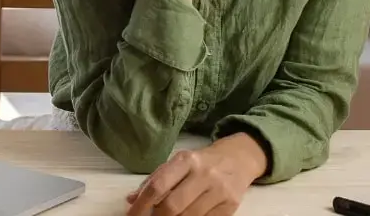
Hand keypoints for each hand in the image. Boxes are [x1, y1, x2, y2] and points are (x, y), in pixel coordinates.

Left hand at [124, 134, 266, 215]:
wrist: (239, 158)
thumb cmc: (202, 162)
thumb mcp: (178, 162)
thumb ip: (155, 179)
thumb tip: (131, 199)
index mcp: (186, 160)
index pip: (158, 185)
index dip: (141, 205)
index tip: (131, 215)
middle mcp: (203, 174)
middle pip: (172, 206)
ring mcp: (219, 191)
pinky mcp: (230, 206)